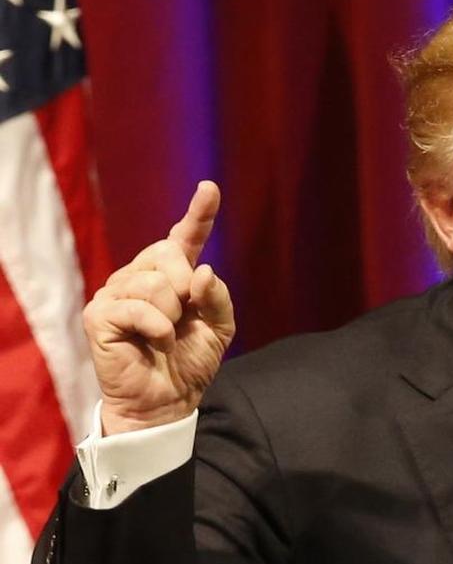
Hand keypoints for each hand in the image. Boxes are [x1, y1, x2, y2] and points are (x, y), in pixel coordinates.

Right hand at [84, 181, 235, 434]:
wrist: (168, 399)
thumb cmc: (190, 361)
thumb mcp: (220, 327)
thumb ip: (217, 296)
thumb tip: (202, 270)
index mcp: (173, 275)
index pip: (184, 237)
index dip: (198, 212)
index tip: (209, 187)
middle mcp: (140, 275)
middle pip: (167, 252)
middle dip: (186, 286)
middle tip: (182, 317)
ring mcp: (116, 292)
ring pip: (154, 281)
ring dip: (171, 313)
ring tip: (165, 335)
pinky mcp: (99, 314)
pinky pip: (137, 306)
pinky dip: (157, 327)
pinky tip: (156, 341)